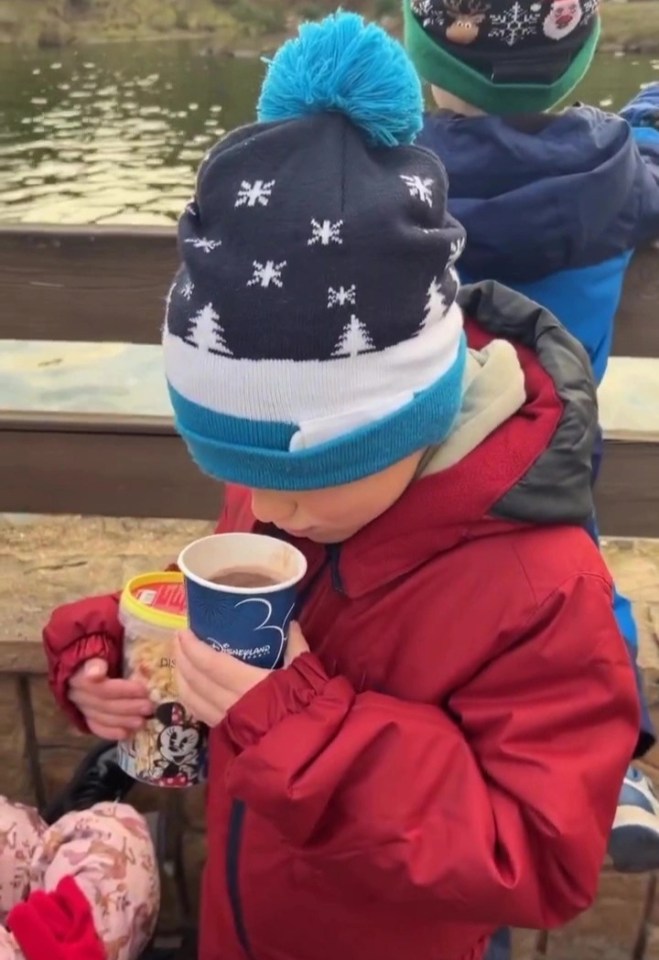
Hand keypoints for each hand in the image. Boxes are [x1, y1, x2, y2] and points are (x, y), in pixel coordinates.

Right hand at [68, 658, 152, 739]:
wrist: (85, 660)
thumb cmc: (99, 650)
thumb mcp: (100, 647)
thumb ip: (97, 660)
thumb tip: (96, 673)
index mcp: (80, 674)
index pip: (102, 686)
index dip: (123, 690)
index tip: (143, 689)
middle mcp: (77, 693)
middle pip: (103, 704)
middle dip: (128, 707)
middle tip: (149, 707)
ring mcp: (80, 706)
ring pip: (101, 717)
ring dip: (123, 721)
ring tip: (142, 722)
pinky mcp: (84, 716)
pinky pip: (96, 727)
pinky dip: (110, 732)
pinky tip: (126, 734)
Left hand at [175, 622, 309, 727]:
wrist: (307, 750)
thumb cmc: (307, 707)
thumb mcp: (305, 674)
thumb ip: (296, 647)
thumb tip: (291, 624)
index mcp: (248, 683)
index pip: (211, 663)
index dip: (193, 648)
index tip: (183, 631)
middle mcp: (230, 701)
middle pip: (196, 679)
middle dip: (182, 657)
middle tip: (177, 639)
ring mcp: (225, 720)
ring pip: (192, 698)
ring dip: (181, 677)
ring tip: (179, 660)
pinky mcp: (225, 733)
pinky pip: (199, 712)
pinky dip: (188, 697)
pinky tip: (188, 688)